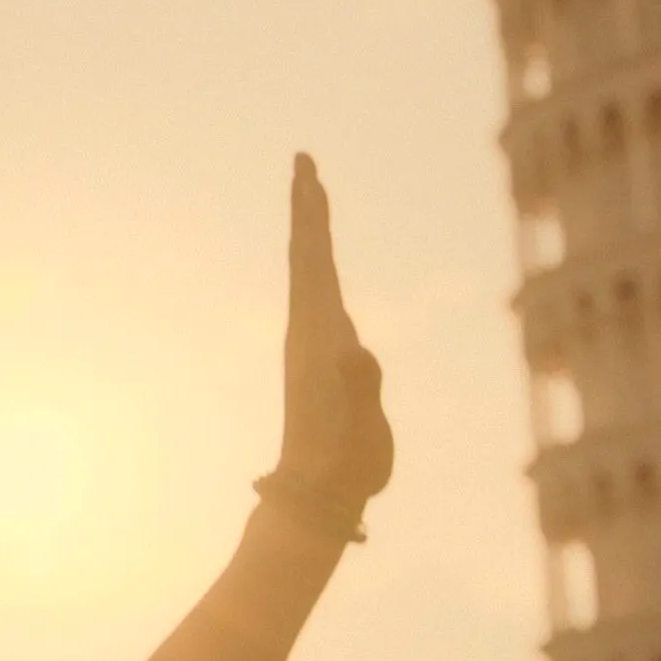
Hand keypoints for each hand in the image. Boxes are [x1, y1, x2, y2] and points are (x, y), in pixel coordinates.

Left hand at [270, 154, 392, 512]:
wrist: (315, 497)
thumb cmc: (341, 463)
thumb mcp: (356, 426)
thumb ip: (358, 387)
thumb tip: (354, 348)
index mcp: (317, 336)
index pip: (313, 262)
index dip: (311, 217)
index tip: (305, 172)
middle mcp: (311, 333)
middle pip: (307, 257)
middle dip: (308, 209)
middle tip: (303, 162)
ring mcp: (316, 347)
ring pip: (311, 276)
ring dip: (312, 235)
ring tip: (311, 200)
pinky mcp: (326, 364)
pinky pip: (322, 301)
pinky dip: (323, 272)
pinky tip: (325, 273)